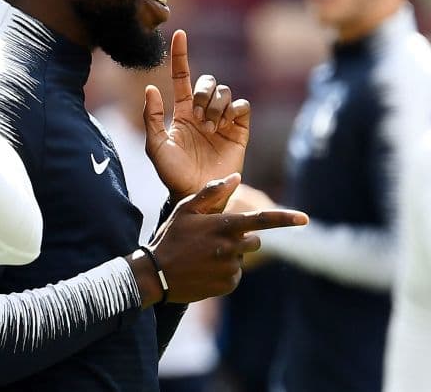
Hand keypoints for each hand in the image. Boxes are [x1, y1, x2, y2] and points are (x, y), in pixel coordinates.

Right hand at [132, 174, 307, 304]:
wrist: (156, 274)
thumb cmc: (171, 236)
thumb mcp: (186, 209)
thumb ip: (212, 192)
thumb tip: (236, 176)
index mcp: (223, 226)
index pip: (261, 220)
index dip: (285, 218)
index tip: (305, 218)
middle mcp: (231, 248)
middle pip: (254, 240)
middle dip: (242, 238)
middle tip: (213, 239)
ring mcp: (231, 269)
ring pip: (243, 257)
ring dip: (230, 255)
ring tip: (203, 256)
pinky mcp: (229, 285)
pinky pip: (236, 275)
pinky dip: (224, 272)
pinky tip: (204, 269)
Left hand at [143, 30, 250, 200]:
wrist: (196, 193)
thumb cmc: (172, 173)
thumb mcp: (155, 146)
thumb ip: (152, 117)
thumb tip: (150, 88)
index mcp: (181, 112)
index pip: (181, 77)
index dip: (180, 55)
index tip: (179, 33)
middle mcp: (203, 113)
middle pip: (207, 82)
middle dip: (203, 92)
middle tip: (198, 115)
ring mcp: (222, 121)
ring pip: (224, 92)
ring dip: (215, 104)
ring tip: (209, 126)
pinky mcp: (239, 131)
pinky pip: (242, 106)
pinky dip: (233, 110)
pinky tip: (224, 124)